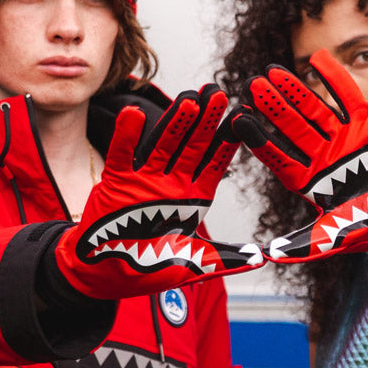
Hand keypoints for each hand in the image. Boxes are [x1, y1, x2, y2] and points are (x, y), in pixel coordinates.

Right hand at [54, 85, 262, 296]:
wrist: (108, 274)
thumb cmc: (149, 268)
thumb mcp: (192, 264)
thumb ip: (224, 258)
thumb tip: (260, 260)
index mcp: (194, 198)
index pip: (215, 163)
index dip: (229, 141)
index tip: (244, 117)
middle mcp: (172, 184)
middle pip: (192, 146)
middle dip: (206, 120)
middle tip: (219, 93)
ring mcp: (145, 180)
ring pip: (163, 144)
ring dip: (174, 121)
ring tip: (189, 98)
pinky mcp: (117, 182)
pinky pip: (122, 155)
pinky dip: (126, 136)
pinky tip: (134, 113)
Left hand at [233, 50, 367, 261]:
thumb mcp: (336, 237)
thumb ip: (304, 244)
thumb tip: (270, 255)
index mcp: (307, 180)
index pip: (276, 156)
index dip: (258, 138)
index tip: (238, 120)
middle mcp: (319, 155)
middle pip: (291, 127)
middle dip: (272, 107)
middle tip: (252, 84)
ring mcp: (341, 137)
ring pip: (313, 108)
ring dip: (295, 89)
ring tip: (273, 70)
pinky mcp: (365, 123)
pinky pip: (346, 97)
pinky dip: (334, 79)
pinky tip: (317, 59)